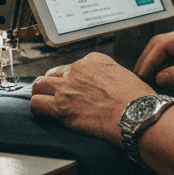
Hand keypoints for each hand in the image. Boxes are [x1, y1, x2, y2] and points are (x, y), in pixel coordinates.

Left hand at [29, 51, 152, 144]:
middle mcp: (77, 70)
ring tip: (45, 103)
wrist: (136, 113)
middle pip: (52, 74)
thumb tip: (103, 85)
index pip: (71, 66)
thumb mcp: (124, 74)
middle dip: (52, 85)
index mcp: (93, 60)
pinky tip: (44, 114)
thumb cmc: (136, 99)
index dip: (70, 79)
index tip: (72, 88)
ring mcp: (67, 87)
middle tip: (56, 96)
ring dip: (41, 94)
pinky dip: (38, 108)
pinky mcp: (61, 107)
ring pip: (38, 85)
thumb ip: (107, 75)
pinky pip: (36, 104)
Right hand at [135, 22, 173, 96]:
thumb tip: (159, 77)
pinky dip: (168, 69)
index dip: (149, 60)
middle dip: (149, 61)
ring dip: (158, 66)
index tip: (142, 75)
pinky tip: (164, 81)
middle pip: (163, 44)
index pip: (163, 43)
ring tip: (149, 82)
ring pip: (169, 52)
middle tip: (140, 79)